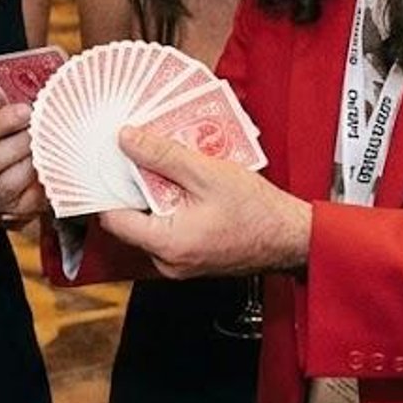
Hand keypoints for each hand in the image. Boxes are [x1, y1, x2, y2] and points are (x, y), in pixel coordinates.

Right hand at [0, 82, 44, 223]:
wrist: (46, 167)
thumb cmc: (34, 124)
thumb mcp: (27, 98)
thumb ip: (31, 82)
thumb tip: (54, 68)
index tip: (0, 91)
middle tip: (27, 114)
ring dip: (14, 150)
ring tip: (39, 139)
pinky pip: (9, 193)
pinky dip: (30, 176)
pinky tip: (45, 163)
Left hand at [95, 128, 311, 277]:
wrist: (294, 238)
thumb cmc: (259, 212)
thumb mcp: (208, 173)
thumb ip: (163, 156)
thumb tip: (127, 139)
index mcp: (167, 244)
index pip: (112, 218)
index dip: (108, 186)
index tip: (109, 159)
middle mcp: (167, 261)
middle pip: (131, 218)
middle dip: (135, 184)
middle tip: (141, 152)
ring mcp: (180, 262)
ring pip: (151, 222)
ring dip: (155, 192)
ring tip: (168, 163)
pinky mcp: (192, 257)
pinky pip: (169, 228)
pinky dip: (171, 204)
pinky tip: (186, 182)